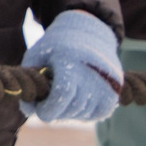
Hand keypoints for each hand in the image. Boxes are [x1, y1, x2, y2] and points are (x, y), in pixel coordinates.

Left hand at [19, 10, 122, 124]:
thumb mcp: (36, 56)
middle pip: (73, 107)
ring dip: (71, 113)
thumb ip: (31, 83)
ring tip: (65, 96)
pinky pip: (99, 113)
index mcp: (69, 59)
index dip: (49, 108)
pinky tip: (78, 101)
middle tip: (51, 103)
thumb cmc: (55, 46)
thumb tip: (29, 111)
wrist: (88, 32)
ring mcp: (107, 80)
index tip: (42, 111)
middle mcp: (92, 70)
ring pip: (86, 113)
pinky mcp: (116, 88)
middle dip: (57, 112)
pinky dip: (87, 113)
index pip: (62, 94)